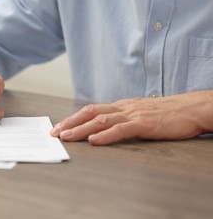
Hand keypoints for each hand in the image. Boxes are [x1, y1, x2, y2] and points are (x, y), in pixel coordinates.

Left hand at [50, 91, 212, 144]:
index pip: (91, 110)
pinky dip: (106, 135)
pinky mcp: (144, 123)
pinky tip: (94, 141)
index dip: (74, 118)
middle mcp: (123, 107)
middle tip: (55, 133)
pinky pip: (121, 129)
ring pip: (101, 120)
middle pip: (90, 112)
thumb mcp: (140, 113)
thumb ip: (123, 118)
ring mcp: (133, 114)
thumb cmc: (167, 112)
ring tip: (67, 137)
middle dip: (70, 122)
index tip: (60, 127)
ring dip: (81, 129)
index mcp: (121, 106)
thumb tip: (106, 127)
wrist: (191, 108)